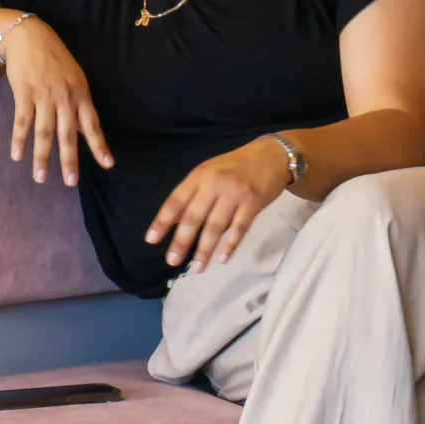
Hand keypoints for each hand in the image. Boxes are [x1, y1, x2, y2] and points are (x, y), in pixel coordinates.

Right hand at [2, 18, 112, 186]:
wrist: (30, 38)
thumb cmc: (55, 61)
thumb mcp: (75, 80)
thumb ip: (79, 106)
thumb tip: (84, 132)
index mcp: (81, 95)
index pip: (93, 125)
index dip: (100, 145)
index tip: (108, 165)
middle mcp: (66, 98)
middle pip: (68, 134)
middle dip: (70, 159)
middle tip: (71, 182)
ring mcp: (44, 96)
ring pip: (44, 132)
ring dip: (42, 156)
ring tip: (40, 177)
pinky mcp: (25, 94)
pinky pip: (22, 121)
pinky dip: (19, 139)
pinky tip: (17, 156)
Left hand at [148, 137, 293, 269]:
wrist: (273, 155)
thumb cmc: (236, 166)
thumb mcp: (208, 173)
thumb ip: (190, 195)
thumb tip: (169, 222)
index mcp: (199, 175)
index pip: (176, 200)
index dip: (162, 221)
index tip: (151, 240)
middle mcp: (215, 184)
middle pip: (194, 217)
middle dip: (182, 241)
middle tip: (172, 261)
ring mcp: (235, 193)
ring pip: (216, 226)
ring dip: (205, 250)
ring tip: (197, 268)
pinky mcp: (254, 203)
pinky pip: (239, 228)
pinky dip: (230, 245)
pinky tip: (222, 259)